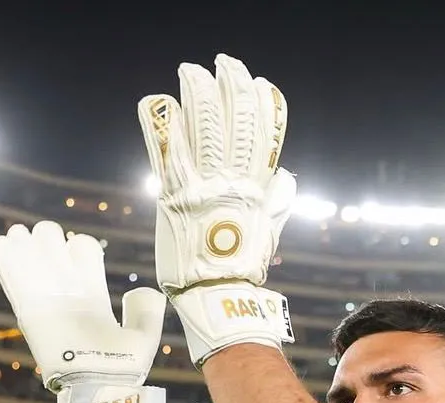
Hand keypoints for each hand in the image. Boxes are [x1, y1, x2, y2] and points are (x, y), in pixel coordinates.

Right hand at [0, 221, 167, 402]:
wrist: (95, 386)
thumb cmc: (123, 370)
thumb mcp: (145, 339)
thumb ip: (147, 313)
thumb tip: (143, 291)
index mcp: (93, 297)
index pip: (81, 253)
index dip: (79, 245)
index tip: (81, 253)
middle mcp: (67, 295)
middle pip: (51, 248)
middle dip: (48, 238)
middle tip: (50, 245)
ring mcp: (47, 301)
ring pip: (29, 256)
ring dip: (25, 241)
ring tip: (26, 241)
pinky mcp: (28, 310)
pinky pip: (10, 275)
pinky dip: (5, 255)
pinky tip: (7, 244)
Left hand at [137, 54, 295, 365]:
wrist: (217, 296)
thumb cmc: (241, 271)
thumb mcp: (267, 233)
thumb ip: (275, 203)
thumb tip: (286, 179)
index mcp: (255, 189)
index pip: (265, 137)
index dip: (262, 107)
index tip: (259, 85)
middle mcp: (231, 182)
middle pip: (235, 123)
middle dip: (231, 89)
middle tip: (223, 65)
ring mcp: (203, 187)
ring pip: (204, 128)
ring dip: (198, 95)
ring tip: (191, 73)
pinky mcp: (173, 197)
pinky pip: (167, 152)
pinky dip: (162, 124)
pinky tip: (158, 101)